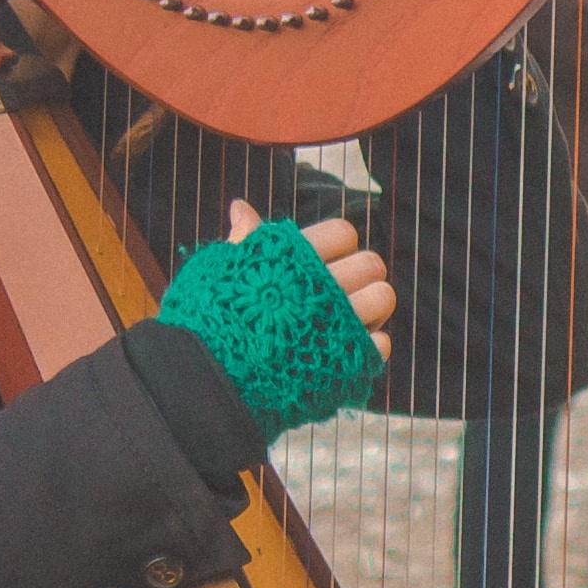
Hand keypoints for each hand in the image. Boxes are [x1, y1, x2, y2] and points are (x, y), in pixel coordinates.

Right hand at [224, 195, 396, 357]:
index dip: (336, 245)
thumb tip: (241, 206)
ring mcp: (338, 324)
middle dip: (360, 275)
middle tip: (339, 293)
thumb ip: (243, 238)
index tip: (321, 263)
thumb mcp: (220, 269)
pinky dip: (367, 347)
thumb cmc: (207, 319)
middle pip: (371, 264)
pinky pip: (380, 343)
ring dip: (371, 308)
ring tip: (348, 319)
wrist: (204, 381)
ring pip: (383, 298)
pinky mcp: (347, 362)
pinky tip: (343, 351)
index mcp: (295, 258)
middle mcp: (322, 286)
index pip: (343, 232)